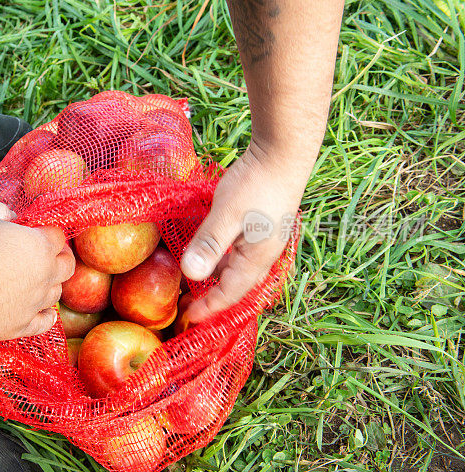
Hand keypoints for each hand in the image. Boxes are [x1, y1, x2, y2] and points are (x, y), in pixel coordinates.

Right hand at [0, 201, 74, 342]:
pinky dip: (47, 315)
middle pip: (68, 265)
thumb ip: (1, 210)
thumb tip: (9, 213)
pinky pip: (46, 322)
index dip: (50, 232)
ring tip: (40, 280)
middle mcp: (45, 275)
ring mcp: (35, 303)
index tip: (40, 232)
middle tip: (51, 255)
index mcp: (40, 247)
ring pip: (56, 293)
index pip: (58, 236)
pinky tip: (45, 312)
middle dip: (62, 257)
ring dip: (52, 284)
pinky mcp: (23, 325)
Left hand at [180, 144, 307, 322]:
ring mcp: (264, 241)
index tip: (189, 318)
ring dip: (217, 278)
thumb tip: (190, 275)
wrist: (283, 153)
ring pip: (238, 269)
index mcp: (257, 259)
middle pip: (236, 286)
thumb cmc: (256, 184)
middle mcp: (264, 255)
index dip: (209, 307)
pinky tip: (209, 253)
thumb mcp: (226, 215)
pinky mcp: (261, 227)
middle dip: (213, 297)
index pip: (230, 294)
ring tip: (194, 282)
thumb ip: (209, 245)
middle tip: (188, 304)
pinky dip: (223, 260)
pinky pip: (240, 254)